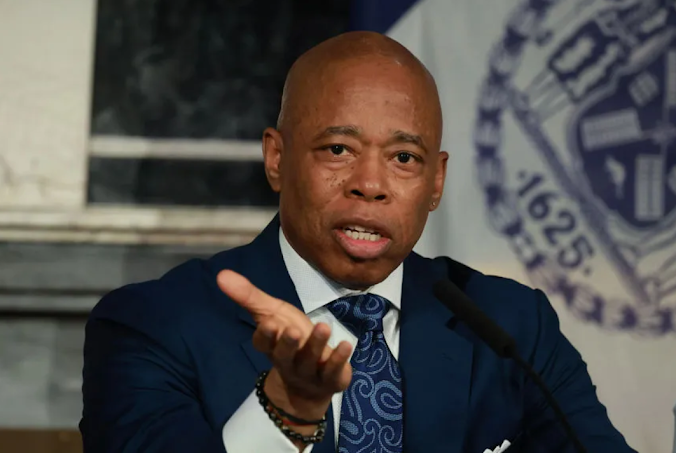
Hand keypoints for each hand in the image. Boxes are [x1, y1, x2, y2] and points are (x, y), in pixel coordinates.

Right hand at [217, 269, 352, 421]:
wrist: (309, 384)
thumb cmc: (289, 339)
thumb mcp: (271, 314)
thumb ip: (249, 297)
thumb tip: (221, 274)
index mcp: (271, 347)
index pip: (264, 343)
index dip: (267, 335)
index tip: (270, 322)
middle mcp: (287, 362)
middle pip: (285, 355)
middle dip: (288, 343)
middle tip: (294, 330)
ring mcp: (308, 373)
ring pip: (310, 360)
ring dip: (316, 345)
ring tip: (324, 327)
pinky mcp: (330, 379)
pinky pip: (333, 371)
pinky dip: (338, 359)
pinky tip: (346, 344)